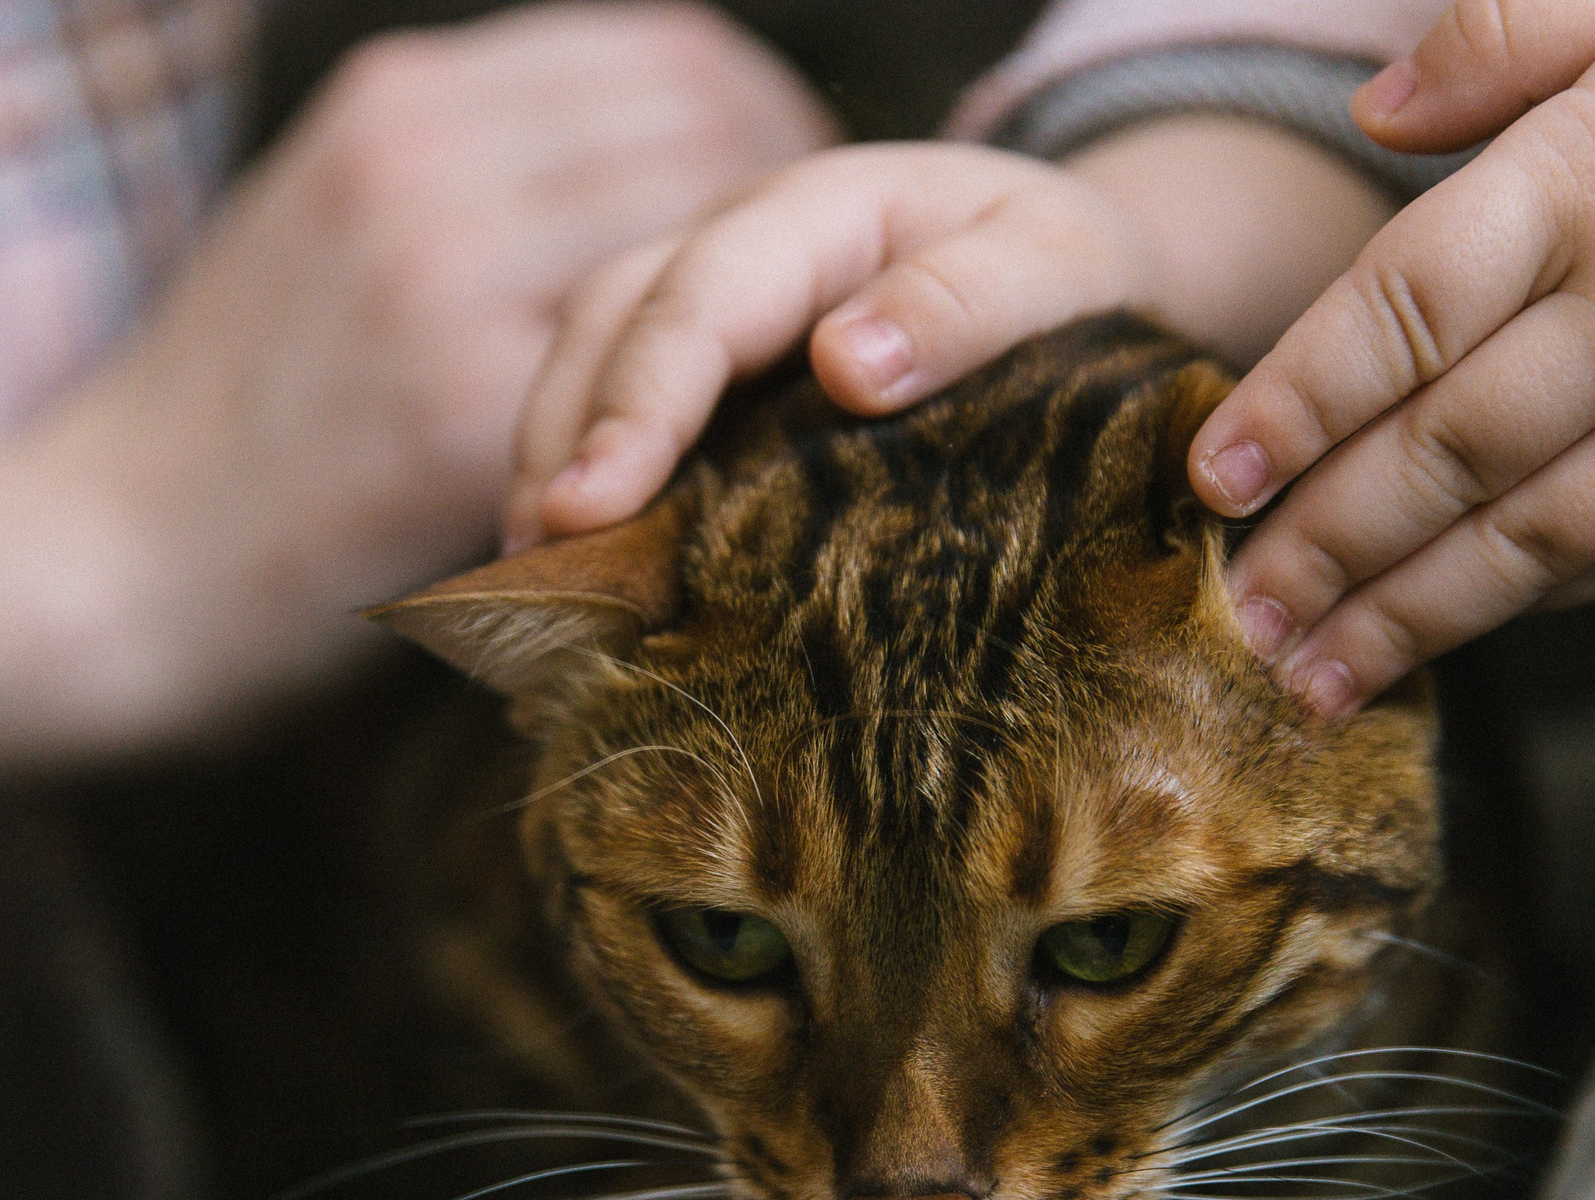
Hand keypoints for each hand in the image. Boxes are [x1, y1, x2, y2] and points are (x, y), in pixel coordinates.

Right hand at [37, 2, 834, 717]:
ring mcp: (441, 281)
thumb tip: (642, 163)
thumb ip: (472, 176)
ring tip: (791, 376)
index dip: (764, 119)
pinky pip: (660, 374)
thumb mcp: (327, 224)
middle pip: (713, 119)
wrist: (105, 554)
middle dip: (798, 202)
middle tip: (825, 299)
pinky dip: (720, 401)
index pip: (668, 49)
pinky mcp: (460, 417)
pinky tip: (728, 455)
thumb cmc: (231, 410)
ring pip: (705, 238)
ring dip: (779, 302)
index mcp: (400, 101)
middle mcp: (424, 160)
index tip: (793, 204)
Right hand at [506, 123, 1392, 547]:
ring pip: (584, 366)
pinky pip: (614, 417)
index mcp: (817, 210)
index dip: (638, 404)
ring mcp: (704, 305)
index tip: (592, 506)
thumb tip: (848, 365)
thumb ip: (969, 304)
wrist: (1062, 268)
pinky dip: (584, 492)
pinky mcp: (703, 374)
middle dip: (561, 447)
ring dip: (548, 473)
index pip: (699, 300)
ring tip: (533, 594)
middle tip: (536, 574)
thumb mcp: (1055, 267)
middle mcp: (734, 245)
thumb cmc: (1062, 271)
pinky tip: (578, 585)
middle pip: (607, 327)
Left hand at [1190, 0, 1594, 717]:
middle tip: (1234, 613)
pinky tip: (1452, 635)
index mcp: (1593, 180)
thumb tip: (1369, 112)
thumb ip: (1505, 41)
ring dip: (1409, 618)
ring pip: (1532, 538)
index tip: (1211, 479)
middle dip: (1326, 546)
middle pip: (1449, 451)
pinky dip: (1533, 603)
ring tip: (1311, 678)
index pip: (1405, 309)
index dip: (1297, 404)